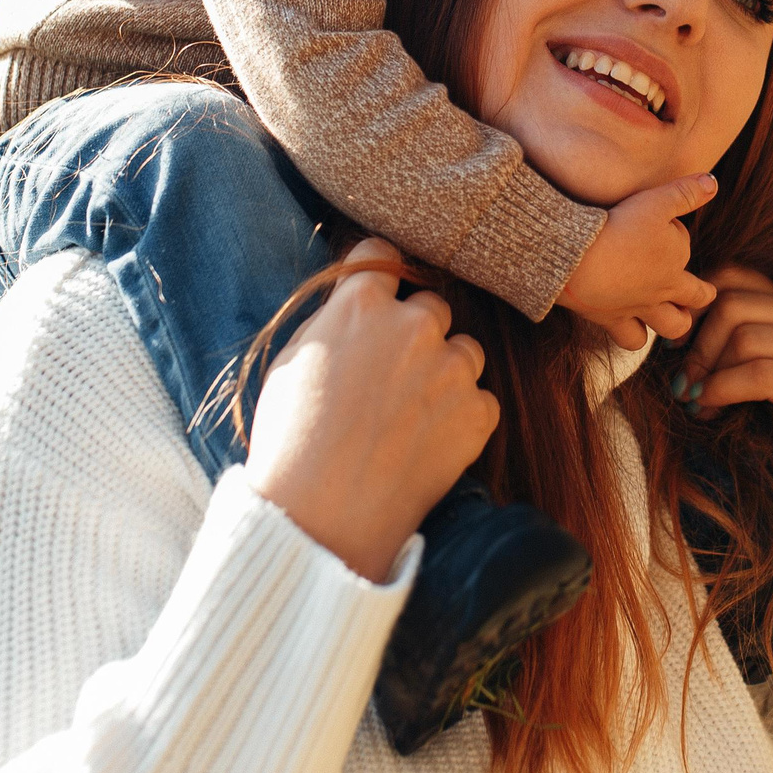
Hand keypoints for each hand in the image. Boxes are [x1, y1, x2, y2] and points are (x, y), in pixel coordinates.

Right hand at [243, 239, 498, 580]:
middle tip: (391, 377)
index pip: (384, 256)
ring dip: (446, 372)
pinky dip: (463, 417)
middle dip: (416, 334)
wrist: (320, 516)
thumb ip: (332, 322)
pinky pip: (481, 400)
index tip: (382, 297)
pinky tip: (429, 443)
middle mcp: (414, 325)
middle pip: (431, 307)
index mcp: (361, 304)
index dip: (381, 277)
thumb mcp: (292, 362)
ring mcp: (451, 368)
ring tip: (411, 415)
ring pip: (465, 351)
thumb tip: (354, 305)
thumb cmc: (290, 442)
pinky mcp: (478, 413)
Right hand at [560, 174, 722, 348]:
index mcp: (675, 260)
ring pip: (672, 326)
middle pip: (695, 297)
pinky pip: (632, 341)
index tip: (660, 226)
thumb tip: (714, 183)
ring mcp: (639, 308)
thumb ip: (686, 192)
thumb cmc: (617, 227)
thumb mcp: (655, 201)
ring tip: (672, 316)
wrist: (575, 259)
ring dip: (675, 322)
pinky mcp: (613, 321)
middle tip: (699, 292)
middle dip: (700, 293)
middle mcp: (663, 288)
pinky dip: (635, 337)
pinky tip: (632, 328)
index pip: (685, 247)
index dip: (675, 234)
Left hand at [677, 264, 772, 440]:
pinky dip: (722, 390)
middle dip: (695, 344)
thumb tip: (678, 352)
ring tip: (694, 402)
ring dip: (706, 373)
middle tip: (680, 382)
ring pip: (742, 336)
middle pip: (731, 303)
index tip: (675, 346)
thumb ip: (745, 352)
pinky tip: (709, 408)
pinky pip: (759, 374)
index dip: (696, 305)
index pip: (733, 274)